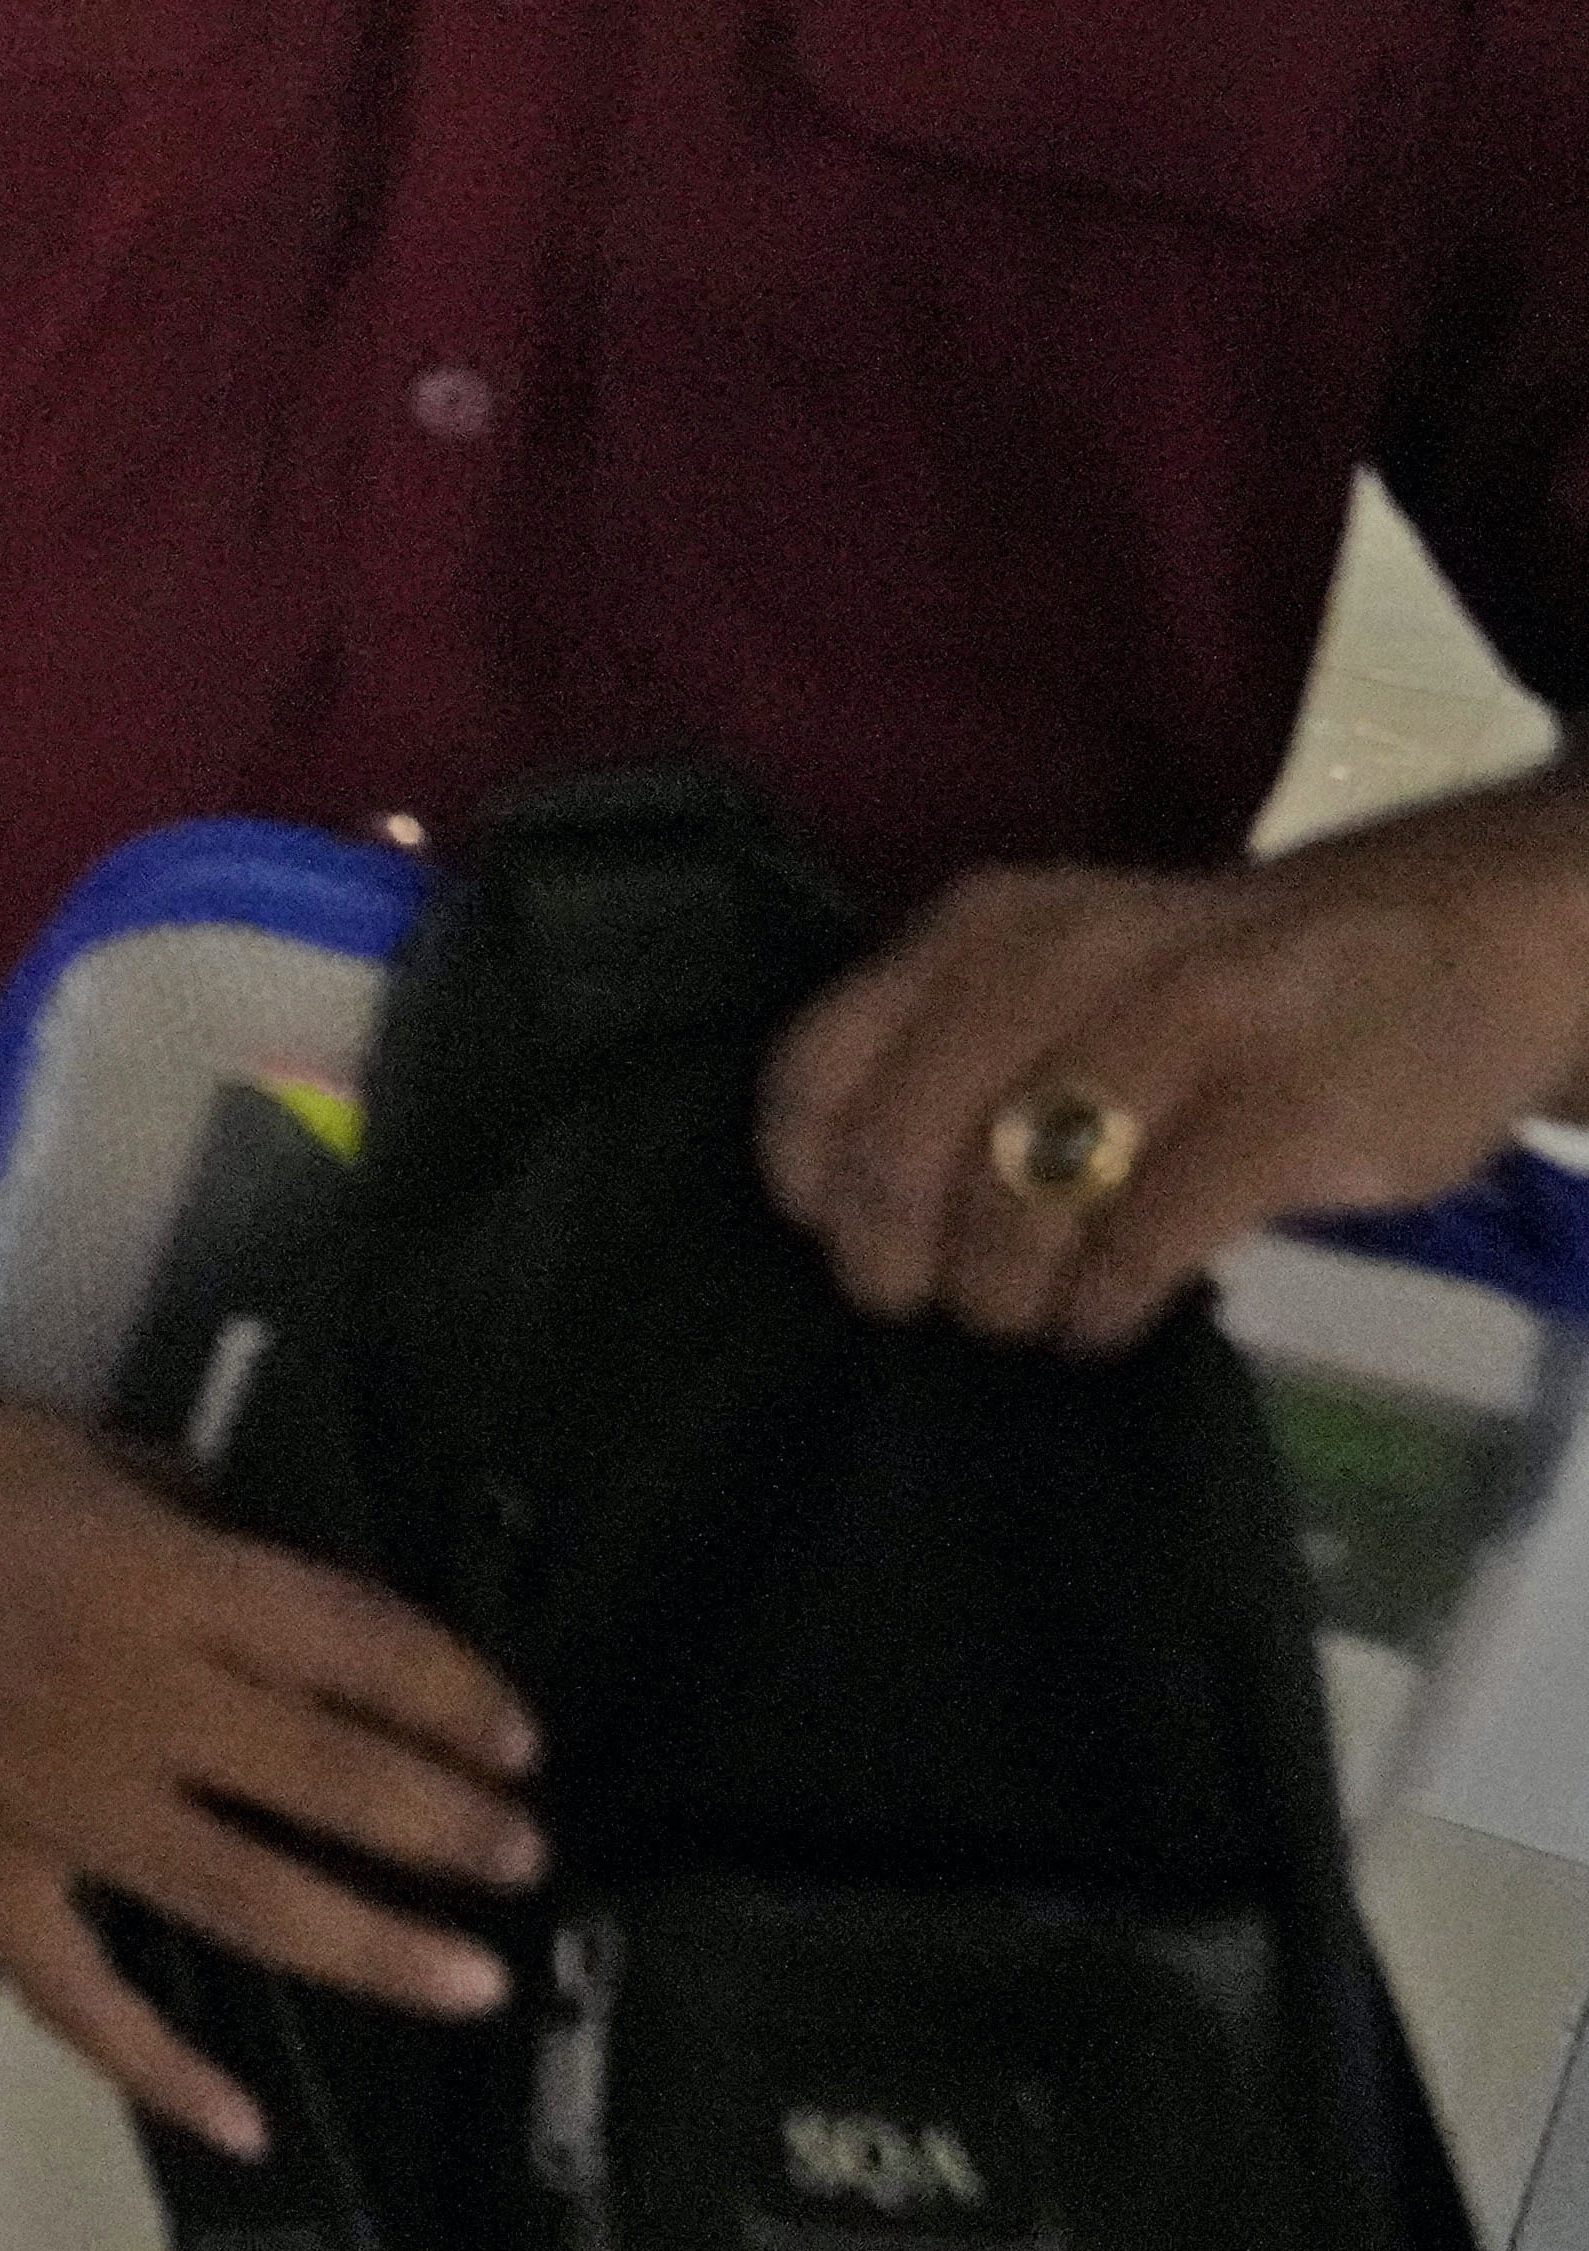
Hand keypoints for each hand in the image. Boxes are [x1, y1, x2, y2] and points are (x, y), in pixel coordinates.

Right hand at [0, 1358, 543, 2160]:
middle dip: (447, 1824)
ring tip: (467, 1978)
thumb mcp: (81, 1447)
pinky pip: (71, 1987)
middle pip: (331, 1776)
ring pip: (243, 1894)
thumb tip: (273, 1569)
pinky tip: (241, 2118)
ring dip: (371, 1944)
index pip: (353, 1646)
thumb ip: (189, 1512)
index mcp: (165, 1578)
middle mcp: (135, 1697)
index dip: (452, 1695)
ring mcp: (53, 1795)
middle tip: (523, 1862)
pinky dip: (155, 2062)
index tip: (518, 1740)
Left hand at [759, 795, 1588, 1353]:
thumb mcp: (1054, 974)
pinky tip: (1097, 1324)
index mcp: (985, 927)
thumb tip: (842, 1208)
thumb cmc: (1205, 987)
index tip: (823, 1237)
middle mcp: (1071, 957)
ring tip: (1014, 1320)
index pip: (830, 1050)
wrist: (1442, 940)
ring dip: (999, 1279)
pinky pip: (1157, 1225)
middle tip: (911, 1304)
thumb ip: (950, 1048)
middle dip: (893, 1240)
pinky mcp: (1294, 1106)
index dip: (809, 1165)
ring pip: (1030, 1178)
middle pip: (917, 1125)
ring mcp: (1192, 1023)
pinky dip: (1105, 1295)